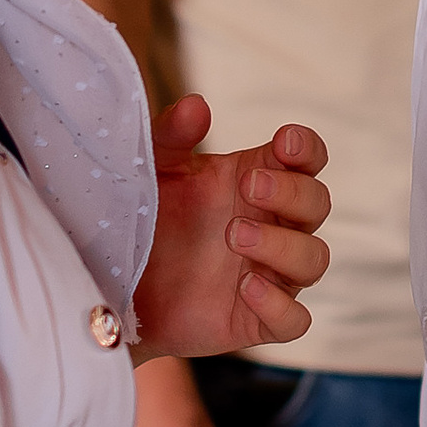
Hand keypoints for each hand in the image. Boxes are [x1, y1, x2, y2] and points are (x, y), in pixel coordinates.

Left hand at [135, 97, 331, 360]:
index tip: (283, 143)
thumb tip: (197, 106)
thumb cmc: (138, 220)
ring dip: (284, 245)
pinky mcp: (255, 320)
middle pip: (318, 204)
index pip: (307, 160)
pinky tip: (245, 286)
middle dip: (292, 192)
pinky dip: (280, 303)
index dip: (307, 149)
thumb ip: (171, 136)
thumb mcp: (150, 171)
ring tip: (235, 235)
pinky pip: (294, 319)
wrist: (109, 288)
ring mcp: (269, 274)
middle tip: (249, 187)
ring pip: (315, 259)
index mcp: (255, 181)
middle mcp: (271, 226)